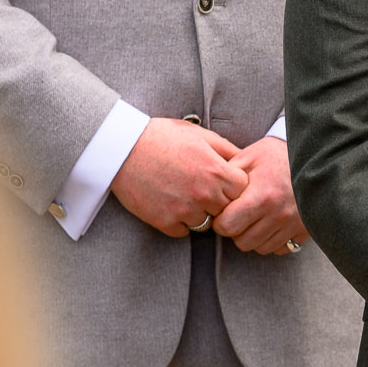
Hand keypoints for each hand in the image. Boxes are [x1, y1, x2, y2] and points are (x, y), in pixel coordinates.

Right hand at [109, 117, 247, 237]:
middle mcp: (203, 193)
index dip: (235, 185)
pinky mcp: (164, 222)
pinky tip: (170, 203)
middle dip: (220, 200)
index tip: (225, 180)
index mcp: (215, 171)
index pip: (243, 190)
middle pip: (227, 209)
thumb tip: (245, 161)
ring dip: (200, 213)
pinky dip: (179, 222)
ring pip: (206, 223)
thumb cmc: (162, 137)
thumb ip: (226, 150)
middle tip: (203, 188)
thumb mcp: (199, 135)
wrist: (122, 148)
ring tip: (185, 194)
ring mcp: (184, 210)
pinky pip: (183, 231)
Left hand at [211, 137, 306, 255]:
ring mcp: (293, 225)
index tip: (224, 211)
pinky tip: (272, 223)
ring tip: (256, 217)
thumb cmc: (278, 154)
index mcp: (261, 196)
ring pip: (260, 248)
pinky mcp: (305, 230)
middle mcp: (278, 215)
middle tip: (239, 214)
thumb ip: (227, 175)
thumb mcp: (250, 156)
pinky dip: (273, 240)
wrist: (317, 155)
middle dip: (236, 230)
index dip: (220, 220)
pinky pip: (281, 248)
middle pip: (242, 242)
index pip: (227, 227)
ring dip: (253, 236)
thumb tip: (209, 193)